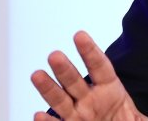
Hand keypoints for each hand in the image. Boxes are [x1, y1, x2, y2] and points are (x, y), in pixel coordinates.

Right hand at [30, 31, 147, 120]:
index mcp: (110, 89)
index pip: (100, 66)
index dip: (90, 51)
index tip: (79, 34)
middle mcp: (89, 98)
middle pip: (75, 81)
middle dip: (65, 69)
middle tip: (54, 54)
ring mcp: (77, 114)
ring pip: (60, 99)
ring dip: (48, 88)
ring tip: (37, 74)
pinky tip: (38, 114)